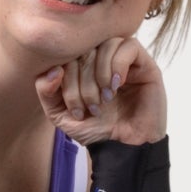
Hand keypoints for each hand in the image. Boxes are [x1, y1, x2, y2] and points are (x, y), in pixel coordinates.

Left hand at [34, 35, 166, 146]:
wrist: (125, 147)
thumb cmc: (96, 130)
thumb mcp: (61, 115)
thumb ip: (47, 92)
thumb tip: (54, 69)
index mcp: (81, 65)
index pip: (67, 53)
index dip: (66, 80)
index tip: (75, 110)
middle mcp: (101, 58)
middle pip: (85, 49)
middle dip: (83, 82)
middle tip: (91, 108)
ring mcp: (123, 58)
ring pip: (105, 44)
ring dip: (100, 75)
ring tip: (105, 99)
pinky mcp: (143, 62)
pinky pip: (128, 46)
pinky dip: (118, 66)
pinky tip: (117, 86)